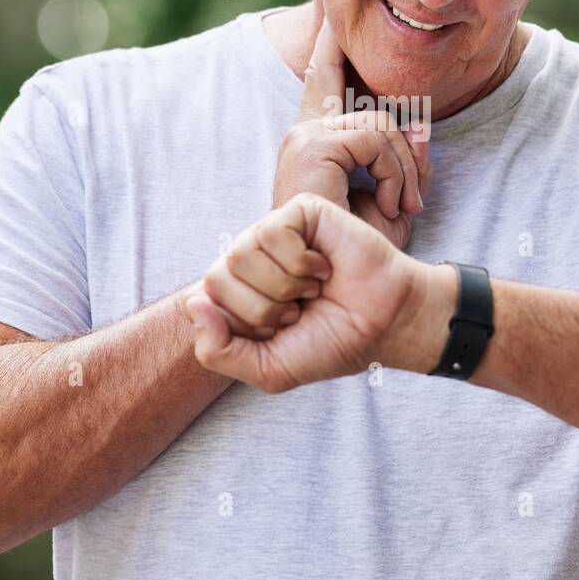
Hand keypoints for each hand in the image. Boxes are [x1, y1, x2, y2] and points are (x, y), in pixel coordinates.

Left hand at [184, 193, 456, 391]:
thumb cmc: (331, 343)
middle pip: (218, 277)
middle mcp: (250, 258)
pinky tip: (323, 267)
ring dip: (284, 285)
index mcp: (237, 291)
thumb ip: (216, 351)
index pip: (204, 301)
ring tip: (312, 289)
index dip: (246, 326)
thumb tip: (193, 303)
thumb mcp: (266, 368)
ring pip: (241, 254)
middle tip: (300, 310)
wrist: (385, 324)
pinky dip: (302, 263)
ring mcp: (273, 232)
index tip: (283, 331)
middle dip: (264, 308)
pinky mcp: (300, 211)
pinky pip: (271, 234)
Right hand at [273, 15, 432, 248]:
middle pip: (374, 104)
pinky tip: (393, 205)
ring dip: (405, 167)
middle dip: (408, 145)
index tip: (334, 18)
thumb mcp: (395, 199)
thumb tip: (424, 125)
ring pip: (381, 122)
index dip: (329, 46)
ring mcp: (303, 137)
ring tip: (404, 207)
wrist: (329, 283)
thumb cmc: (356, 252)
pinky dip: (395, 174)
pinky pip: (375, 139)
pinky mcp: (312, 146)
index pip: (322, 76)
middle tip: (417, 195)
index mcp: (314, 139)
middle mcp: (303, 131)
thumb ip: (408, 160)